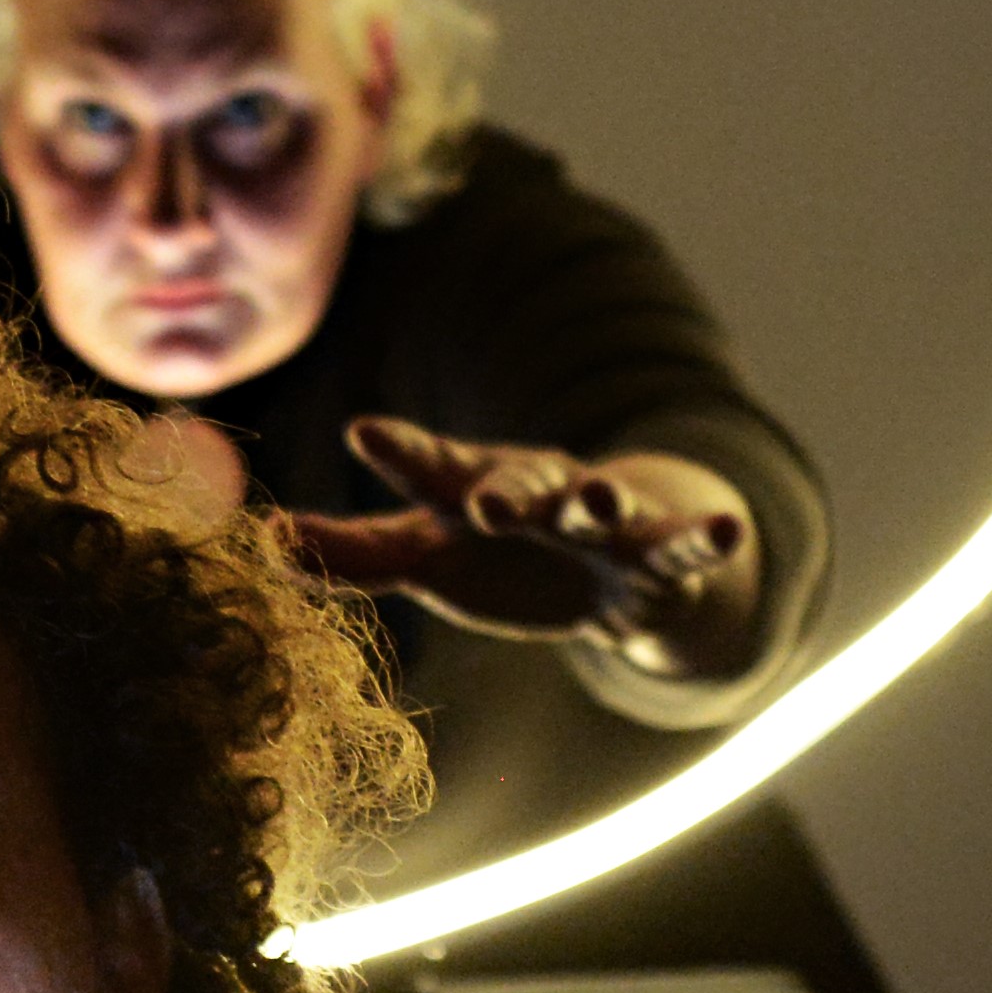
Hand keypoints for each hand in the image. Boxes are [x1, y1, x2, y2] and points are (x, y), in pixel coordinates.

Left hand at [283, 417, 767, 689]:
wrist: (620, 561)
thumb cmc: (506, 553)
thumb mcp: (430, 558)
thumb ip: (355, 557)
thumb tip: (262, 544)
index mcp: (475, 490)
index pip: (431, 470)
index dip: (401, 452)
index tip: (361, 431)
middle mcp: (540, 494)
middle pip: (520, 486)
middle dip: (504, 490)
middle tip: (482, 501)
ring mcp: (607, 519)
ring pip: (604, 505)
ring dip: (602, 501)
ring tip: (600, 500)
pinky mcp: (663, 553)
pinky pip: (686, 547)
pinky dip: (707, 540)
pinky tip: (729, 533)